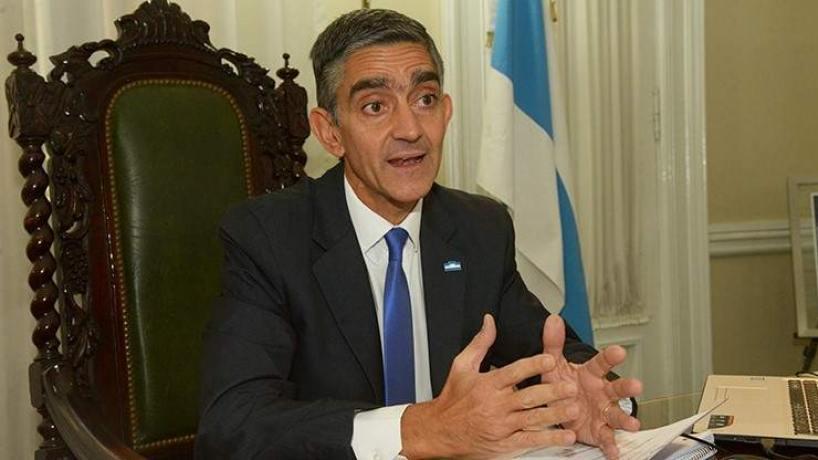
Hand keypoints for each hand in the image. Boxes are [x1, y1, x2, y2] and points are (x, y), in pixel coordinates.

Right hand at [400, 314, 579, 458]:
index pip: (513, 372)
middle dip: (551, 392)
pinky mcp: (504, 443)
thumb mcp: (462, 365)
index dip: (532, 365)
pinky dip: (548, 438)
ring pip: (532, 419)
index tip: (549, 359)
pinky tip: (565, 436)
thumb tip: (489, 321)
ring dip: (555, 414)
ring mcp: (501, 425)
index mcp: (487, 384)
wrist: (440, 430)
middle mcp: (495, 404)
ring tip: (574, 409)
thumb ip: (480, 343)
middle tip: (570, 387)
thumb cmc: (453, 398)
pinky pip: (529, 440)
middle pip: (527, 397)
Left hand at [540, 315, 642, 459]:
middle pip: (617, 389)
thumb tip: (552, 319)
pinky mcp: (598, 431)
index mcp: (591, 374)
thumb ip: (553, 343)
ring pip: (616, 415)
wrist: (560, 407)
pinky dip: (611, 447)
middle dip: (626, 387)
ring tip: (633, 424)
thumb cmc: (562, 384)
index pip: (602, 363)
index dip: (610, 357)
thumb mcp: (553, 364)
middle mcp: (601, 393)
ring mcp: (602, 412)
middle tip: (637, 385)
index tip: (619, 351)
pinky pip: (606, 439)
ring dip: (625, 419)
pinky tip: (615, 453)